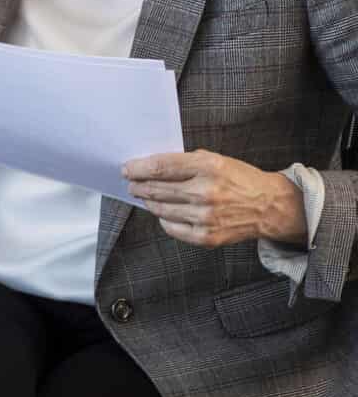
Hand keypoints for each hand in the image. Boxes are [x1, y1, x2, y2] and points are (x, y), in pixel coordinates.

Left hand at [122, 152, 308, 249]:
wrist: (269, 206)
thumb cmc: (240, 180)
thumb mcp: (216, 159)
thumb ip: (185, 162)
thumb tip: (150, 166)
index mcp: (209, 167)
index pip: (161, 167)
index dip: (138, 168)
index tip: (127, 169)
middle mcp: (206, 192)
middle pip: (156, 189)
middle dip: (138, 185)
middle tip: (132, 183)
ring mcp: (206, 217)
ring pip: (160, 209)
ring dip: (148, 201)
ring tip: (146, 196)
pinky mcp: (207, 236)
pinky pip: (171, 228)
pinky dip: (164, 219)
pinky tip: (165, 212)